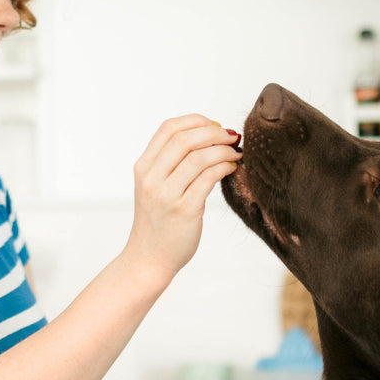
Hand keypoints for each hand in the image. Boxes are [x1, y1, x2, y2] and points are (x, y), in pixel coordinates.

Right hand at [125, 115, 240, 276]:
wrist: (149, 258)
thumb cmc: (158, 223)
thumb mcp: (154, 187)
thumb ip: (171, 164)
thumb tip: (208, 136)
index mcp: (143, 168)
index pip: (168, 128)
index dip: (195, 121)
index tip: (214, 126)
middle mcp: (151, 179)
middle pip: (185, 139)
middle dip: (214, 133)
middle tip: (232, 137)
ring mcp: (166, 195)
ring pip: (199, 157)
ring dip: (223, 150)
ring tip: (235, 153)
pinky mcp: (184, 210)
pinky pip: (209, 178)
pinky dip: (225, 167)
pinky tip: (232, 168)